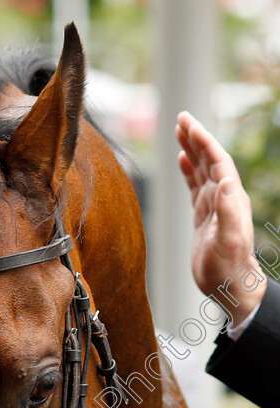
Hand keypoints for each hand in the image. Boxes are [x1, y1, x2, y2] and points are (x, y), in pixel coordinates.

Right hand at [176, 110, 265, 324]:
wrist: (228, 286)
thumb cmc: (228, 268)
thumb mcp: (229, 241)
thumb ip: (229, 211)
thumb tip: (226, 181)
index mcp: (231, 199)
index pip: (218, 161)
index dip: (204, 142)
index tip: (189, 125)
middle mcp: (225, 197)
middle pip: (210, 159)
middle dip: (196, 137)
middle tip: (182, 118)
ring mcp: (214, 205)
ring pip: (202, 169)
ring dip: (192, 149)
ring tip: (180, 131)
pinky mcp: (205, 215)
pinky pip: (196, 185)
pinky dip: (189, 170)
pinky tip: (182, 160)